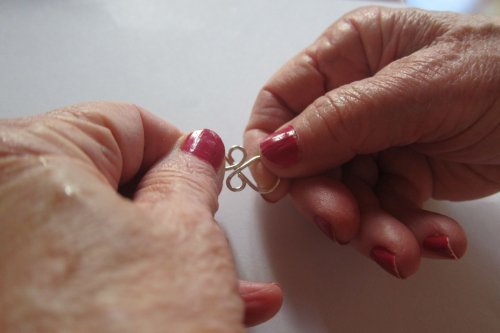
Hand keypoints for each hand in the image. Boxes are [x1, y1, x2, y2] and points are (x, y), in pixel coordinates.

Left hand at [0, 102, 280, 331]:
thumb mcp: (185, 236)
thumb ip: (190, 179)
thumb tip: (195, 152)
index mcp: (18, 158)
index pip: (122, 124)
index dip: (177, 149)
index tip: (201, 172)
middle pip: (105, 184)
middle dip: (168, 210)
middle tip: (203, 226)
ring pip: (96, 238)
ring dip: (157, 256)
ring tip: (212, 281)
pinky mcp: (9, 305)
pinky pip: (76, 278)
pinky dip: (126, 287)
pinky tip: (171, 306)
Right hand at [244, 7, 499, 277]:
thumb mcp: (423, 88)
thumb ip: (344, 118)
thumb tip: (275, 151)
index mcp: (350, 54)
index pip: (281, 100)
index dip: (270, 145)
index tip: (278, 186)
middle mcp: (354, 97)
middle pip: (309, 158)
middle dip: (327, 198)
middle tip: (346, 225)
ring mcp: (378, 139)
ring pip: (346, 194)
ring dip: (372, 228)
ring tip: (404, 249)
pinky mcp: (403, 174)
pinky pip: (384, 212)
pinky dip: (406, 233)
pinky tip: (439, 238)